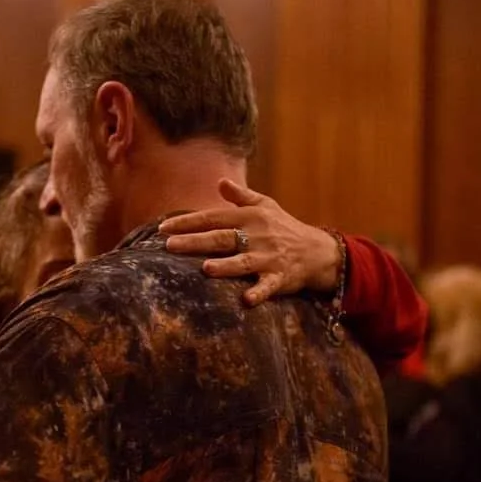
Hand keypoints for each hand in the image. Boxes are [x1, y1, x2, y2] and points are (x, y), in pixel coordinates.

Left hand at [159, 179, 340, 306]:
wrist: (317, 251)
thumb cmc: (284, 227)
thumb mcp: (266, 206)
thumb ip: (241, 196)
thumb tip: (221, 182)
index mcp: (250, 217)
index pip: (213, 218)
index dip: (188, 222)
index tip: (163, 228)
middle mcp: (257, 236)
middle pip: (222, 238)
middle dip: (196, 242)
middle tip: (170, 246)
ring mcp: (268, 258)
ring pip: (243, 262)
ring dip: (226, 266)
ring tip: (206, 269)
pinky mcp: (280, 278)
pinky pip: (268, 286)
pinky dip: (258, 292)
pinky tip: (246, 299)